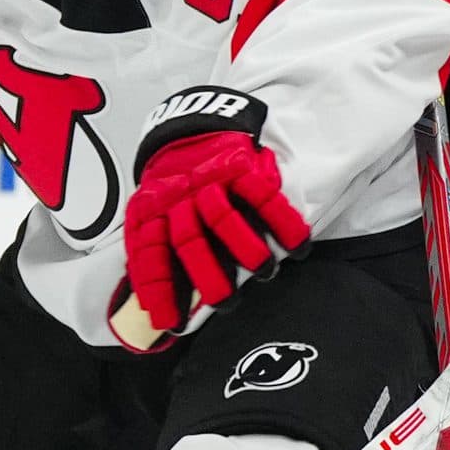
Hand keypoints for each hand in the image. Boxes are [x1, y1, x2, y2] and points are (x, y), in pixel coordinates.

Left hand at [122, 88, 311, 332]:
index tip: (171, 325)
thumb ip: (159, 249)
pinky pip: (263, 196)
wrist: (197, 125)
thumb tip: (159, 309)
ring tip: (265, 273)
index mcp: (151, 211)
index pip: (150, 254)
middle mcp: (178, 196)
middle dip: (209, 277)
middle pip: (189, 239)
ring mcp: (211, 179)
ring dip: (247, 250)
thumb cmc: (178, 186)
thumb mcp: (155, 211)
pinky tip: (300, 247)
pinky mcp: (242, 166)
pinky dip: (284, 223)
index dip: (158, 290)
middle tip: (227, 304)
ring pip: (225, 217)